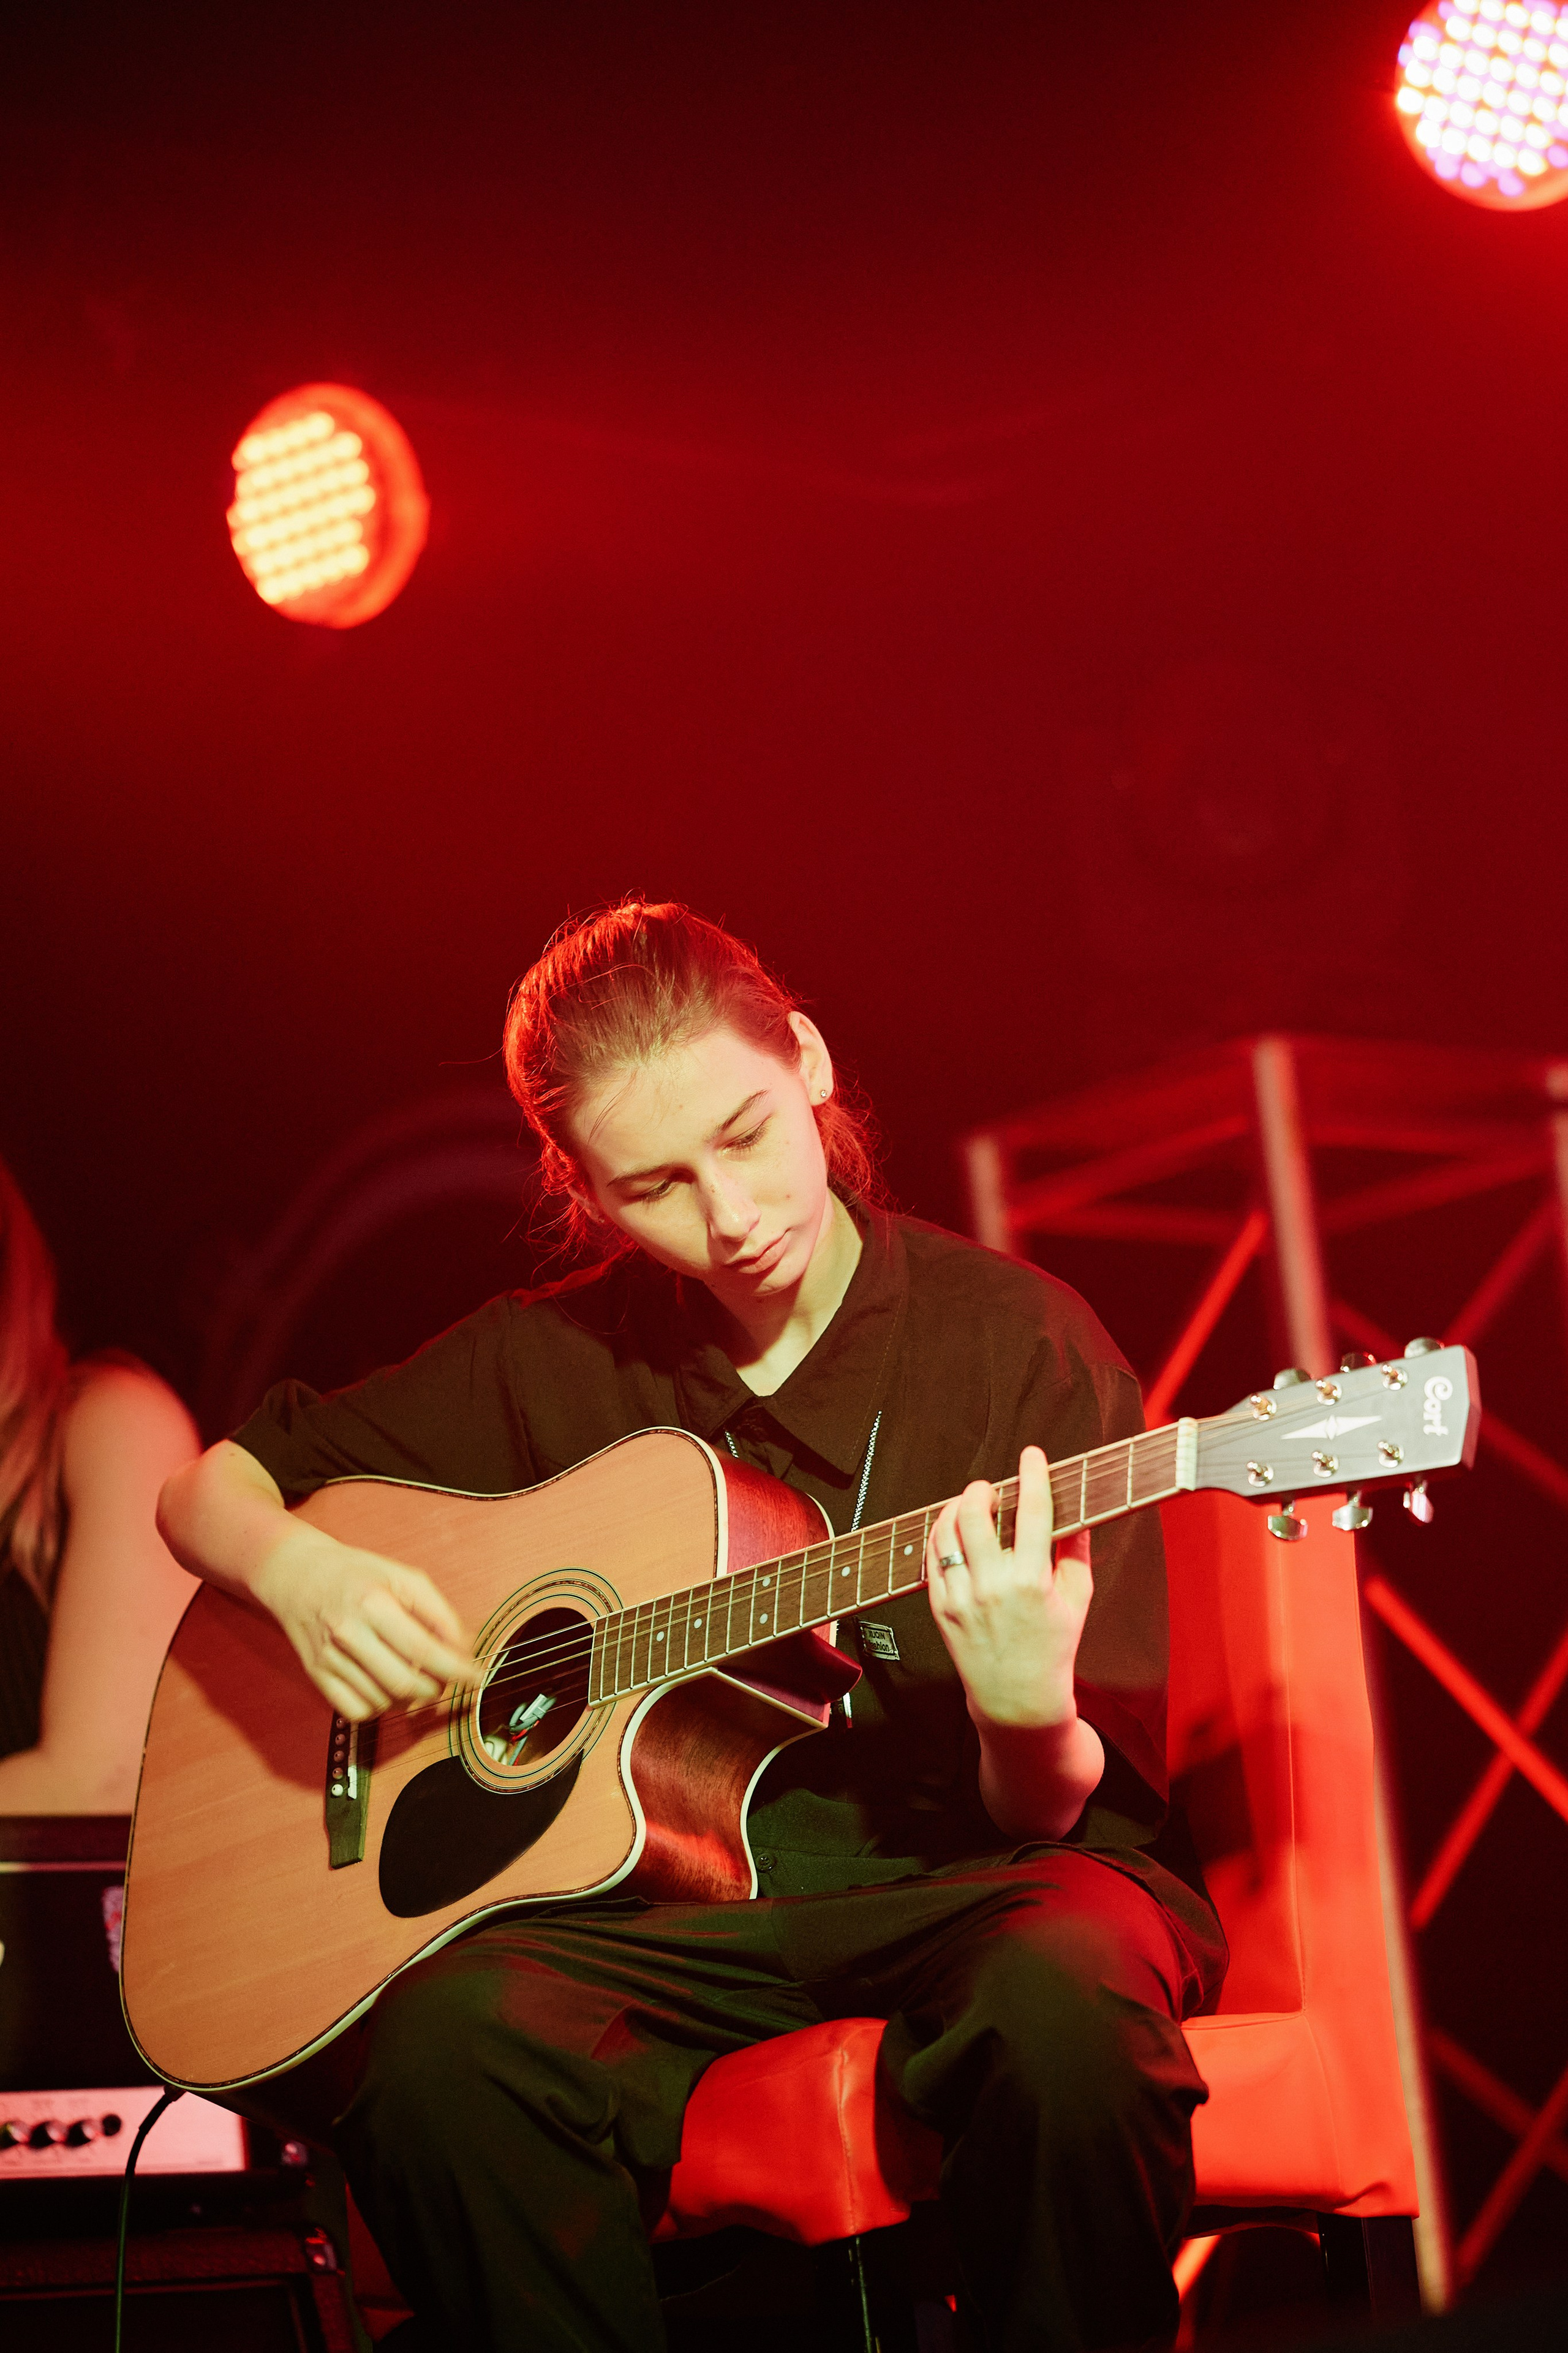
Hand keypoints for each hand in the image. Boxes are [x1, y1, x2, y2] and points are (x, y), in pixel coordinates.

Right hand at [252, 1521, 476, 1721]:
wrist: (298, 1575)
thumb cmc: (357, 1574)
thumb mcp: (403, 1577)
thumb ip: (438, 1612)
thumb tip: (463, 1648)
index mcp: (373, 1602)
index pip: (422, 1649)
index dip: (456, 1669)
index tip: (477, 1677)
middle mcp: (348, 1632)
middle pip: (404, 1682)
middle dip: (436, 1688)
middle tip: (445, 1678)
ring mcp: (329, 1657)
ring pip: (383, 1701)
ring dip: (410, 1697)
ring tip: (414, 1676)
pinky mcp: (316, 1674)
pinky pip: (356, 1711)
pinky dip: (379, 1706)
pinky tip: (385, 1686)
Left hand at [925, 1445, 1092, 1729]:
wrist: (1017, 1700)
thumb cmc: (1053, 1646)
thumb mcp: (1077, 1599)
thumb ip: (1076, 1550)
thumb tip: (1078, 1509)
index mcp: (1033, 1582)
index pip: (1033, 1512)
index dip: (1033, 1475)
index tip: (1032, 1454)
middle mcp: (993, 1587)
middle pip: (976, 1513)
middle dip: (982, 1489)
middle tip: (991, 1487)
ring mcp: (962, 1598)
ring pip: (946, 1532)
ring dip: (956, 1507)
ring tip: (971, 1505)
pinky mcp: (940, 1609)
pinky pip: (932, 1558)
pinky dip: (941, 1536)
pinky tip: (954, 1531)